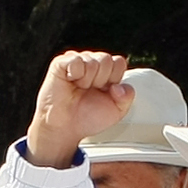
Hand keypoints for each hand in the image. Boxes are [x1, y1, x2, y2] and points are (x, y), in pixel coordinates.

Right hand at [25, 52, 132, 166]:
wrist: (65, 127)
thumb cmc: (87, 118)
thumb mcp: (117, 111)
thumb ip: (127, 97)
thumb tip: (119, 85)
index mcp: (106, 72)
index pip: (118, 62)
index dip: (114, 79)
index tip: (104, 92)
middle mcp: (91, 63)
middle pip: (107, 59)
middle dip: (101, 80)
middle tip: (89, 92)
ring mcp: (76, 61)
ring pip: (93, 61)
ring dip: (87, 80)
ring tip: (78, 89)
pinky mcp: (60, 63)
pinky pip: (76, 60)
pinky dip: (75, 74)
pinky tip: (70, 82)